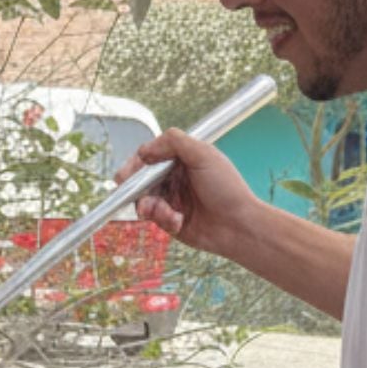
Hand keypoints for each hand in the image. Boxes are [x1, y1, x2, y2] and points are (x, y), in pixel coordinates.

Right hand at [114, 128, 260, 256]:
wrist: (238, 225)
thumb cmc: (227, 189)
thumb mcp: (204, 155)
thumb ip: (174, 142)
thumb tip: (145, 148)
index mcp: (181, 160)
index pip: (149, 157)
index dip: (136, 164)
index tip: (127, 173)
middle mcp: (174, 178)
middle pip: (141, 179)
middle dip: (136, 187)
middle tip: (135, 194)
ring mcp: (171, 199)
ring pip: (143, 199)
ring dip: (149, 205)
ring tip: (163, 211)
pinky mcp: (170, 220)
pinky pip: (154, 217)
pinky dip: (162, 218)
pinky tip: (177, 220)